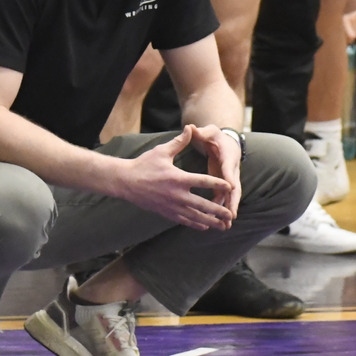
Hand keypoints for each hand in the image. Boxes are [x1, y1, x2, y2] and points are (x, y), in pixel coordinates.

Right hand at [119, 126, 235, 229]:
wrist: (125, 182)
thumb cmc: (143, 165)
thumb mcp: (161, 151)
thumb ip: (179, 142)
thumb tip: (190, 128)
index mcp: (178, 178)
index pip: (203, 182)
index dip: (218, 184)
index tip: (230, 187)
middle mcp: (177, 194)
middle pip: (203, 204)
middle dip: (218, 210)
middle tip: (230, 214)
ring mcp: (171, 205)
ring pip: (195, 216)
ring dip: (210, 221)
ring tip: (222, 226)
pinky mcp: (165, 212)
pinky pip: (183, 220)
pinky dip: (195, 224)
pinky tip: (204, 226)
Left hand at [188, 124, 241, 218]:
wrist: (223, 141)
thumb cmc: (214, 136)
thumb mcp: (209, 132)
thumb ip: (201, 132)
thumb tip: (190, 127)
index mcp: (227, 156)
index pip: (229, 167)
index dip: (229, 176)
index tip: (230, 187)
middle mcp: (231, 170)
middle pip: (234, 188)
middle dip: (233, 202)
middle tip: (232, 215)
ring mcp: (228, 179)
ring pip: (229, 197)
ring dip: (227, 210)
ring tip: (225, 226)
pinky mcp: (222, 184)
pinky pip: (222, 198)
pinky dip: (220, 209)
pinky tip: (216, 222)